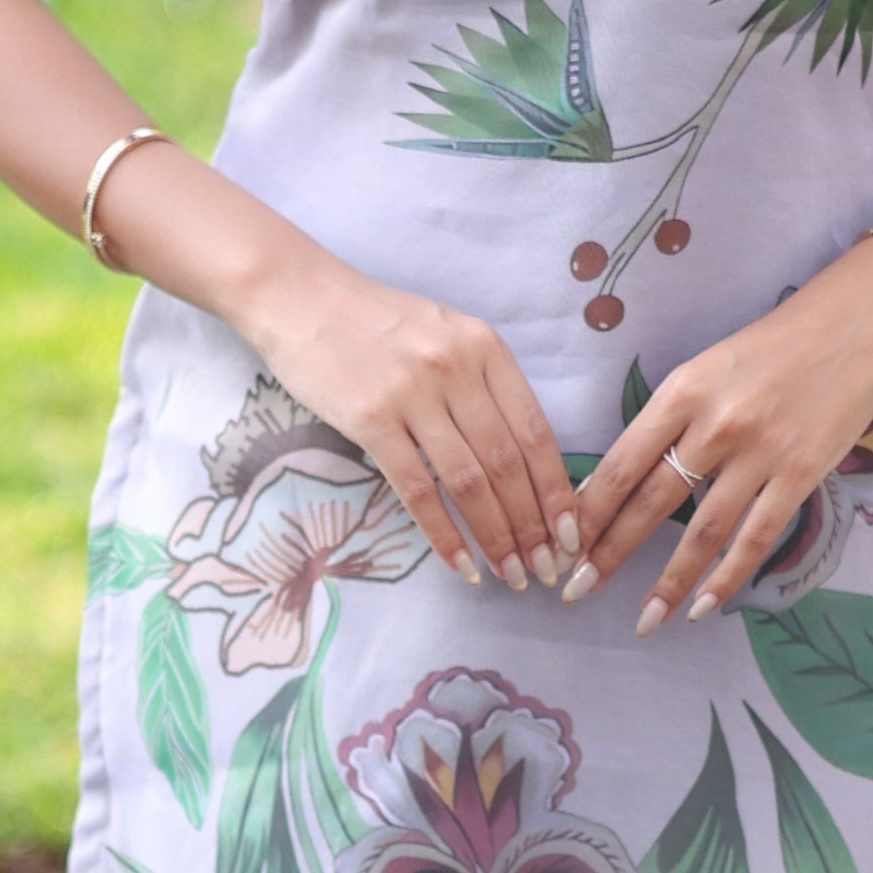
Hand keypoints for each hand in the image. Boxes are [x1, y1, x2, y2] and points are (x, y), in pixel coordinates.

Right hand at [248, 252, 581, 593]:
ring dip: (497, 537)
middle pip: (508, 463)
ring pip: (470, 481)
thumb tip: (521, 460)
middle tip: (547, 570)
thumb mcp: (445, 336)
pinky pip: (417, 489)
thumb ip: (482, 385)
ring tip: (513, 575)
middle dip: (534, 526)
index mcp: (484, 347)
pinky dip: (444, 534)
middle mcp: (455, 368)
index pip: (535, 431)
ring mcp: (412, 394)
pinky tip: (461, 565)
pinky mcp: (370, 420)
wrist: (300, 297)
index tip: (572, 533)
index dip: (558, 490)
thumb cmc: (375, 322)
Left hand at [571, 245, 872, 628]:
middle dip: (607, 553)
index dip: (587, 512)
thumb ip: (671, 420)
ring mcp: (760, 453)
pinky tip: (703, 607)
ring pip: (700, 532)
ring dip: (667, 582)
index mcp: (682, 391)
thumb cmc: (775, 344)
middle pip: (649, 502)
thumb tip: (624, 480)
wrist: (856, 322)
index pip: (620, 464)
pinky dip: (727, 578)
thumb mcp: (708, 368)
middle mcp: (715, 424)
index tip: (561, 546)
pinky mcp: (801, 474)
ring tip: (643, 620)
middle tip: (576, 592)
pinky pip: (756, 537)